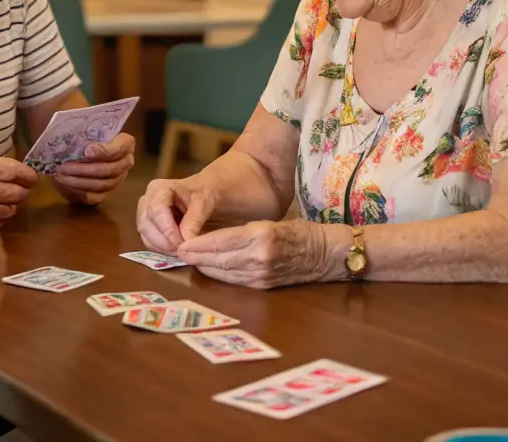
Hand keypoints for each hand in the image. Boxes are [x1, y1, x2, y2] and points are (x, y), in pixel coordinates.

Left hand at [54, 133, 135, 205]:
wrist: (76, 151)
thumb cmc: (82, 135)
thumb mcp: (83, 127)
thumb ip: (82, 129)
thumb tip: (68, 136)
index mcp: (125, 143)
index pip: (121, 148)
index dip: (104, 151)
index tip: (86, 151)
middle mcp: (125, 163)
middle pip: (110, 169)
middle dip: (85, 169)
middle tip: (65, 166)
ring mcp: (116, 180)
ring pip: (102, 184)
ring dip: (79, 181)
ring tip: (61, 175)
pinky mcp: (104, 193)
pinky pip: (94, 197)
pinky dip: (79, 191)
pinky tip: (65, 184)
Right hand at [135, 177, 217, 254]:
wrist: (203, 192)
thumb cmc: (203, 193)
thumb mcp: (203, 203)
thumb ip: (193, 221)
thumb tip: (185, 242)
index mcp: (158, 189)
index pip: (156, 212)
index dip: (168, 231)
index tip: (183, 245)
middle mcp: (146, 200)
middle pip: (146, 225)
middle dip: (164, 242)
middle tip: (182, 251)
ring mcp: (144, 213)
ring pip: (145, 235)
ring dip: (162, 247)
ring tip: (181, 251)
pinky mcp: (147, 225)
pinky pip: (148, 240)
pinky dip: (161, 249)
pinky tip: (175, 250)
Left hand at [176, 219, 339, 288]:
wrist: (329, 254)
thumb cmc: (303, 232)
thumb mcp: (273, 222)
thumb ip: (245, 231)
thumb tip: (214, 240)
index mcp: (261, 235)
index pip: (221, 241)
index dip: (199, 244)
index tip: (183, 242)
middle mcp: (260, 257)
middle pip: (218, 259)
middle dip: (196, 257)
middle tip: (178, 252)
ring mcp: (262, 274)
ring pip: (224, 272)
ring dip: (204, 267)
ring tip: (189, 260)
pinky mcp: (265, 285)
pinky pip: (235, 281)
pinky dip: (219, 276)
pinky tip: (210, 270)